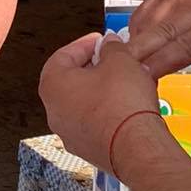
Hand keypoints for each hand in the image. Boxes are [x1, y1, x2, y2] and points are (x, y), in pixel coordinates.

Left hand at [39, 34, 162, 176]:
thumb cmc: (122, 105)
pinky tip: (129, 105)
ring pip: (84, 104)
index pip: (62, 56)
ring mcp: (70, 134)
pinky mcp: (89, 149)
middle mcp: (55, 113)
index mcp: (53, 86)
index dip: (84, 45)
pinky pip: (96, 124)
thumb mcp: (120, 60)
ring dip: (103, 91)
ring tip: (126, 82)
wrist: (136, 147)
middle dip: (95, 68)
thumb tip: (110, 45)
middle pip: (71, 81)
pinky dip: (108, 112)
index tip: (100, 41)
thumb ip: (111, 48)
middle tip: (113, 60)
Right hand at [126, 0, 190, 92]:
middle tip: (116, 72)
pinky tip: (139, 42)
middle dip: (136, 53)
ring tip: (125, 62)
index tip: (140, 78)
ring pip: (149, 19)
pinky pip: (147, 8)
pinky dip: (138, 26)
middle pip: (159, 31)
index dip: (159, 63)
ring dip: (135, 40)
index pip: (183, 47)